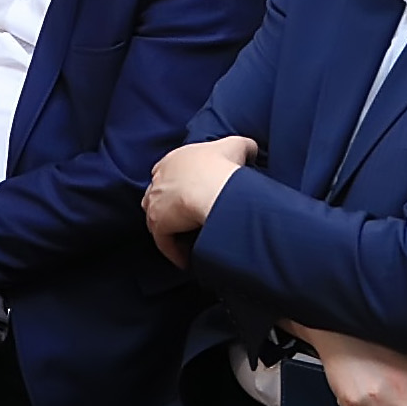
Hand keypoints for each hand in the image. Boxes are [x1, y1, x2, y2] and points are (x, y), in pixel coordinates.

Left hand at [142, 134, 255, 266]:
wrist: (216, 186)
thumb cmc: (223, 165)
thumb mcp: (237, 146)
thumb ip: (242, 146)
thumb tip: (250, 150)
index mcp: (173, 160)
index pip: (168, 173)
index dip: (180, 185)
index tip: (192, 195)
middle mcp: (159, 180)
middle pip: (158, 197)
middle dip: (170, 208)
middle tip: (189, 220)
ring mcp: (156, 203)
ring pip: (158, 220)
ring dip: (172, 231)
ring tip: (189, 241)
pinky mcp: (159, 224)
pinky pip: (164, 242)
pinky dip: (176, 252)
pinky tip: (188, 259)